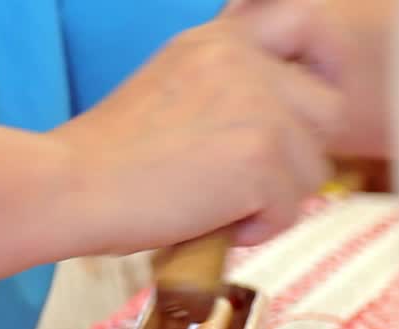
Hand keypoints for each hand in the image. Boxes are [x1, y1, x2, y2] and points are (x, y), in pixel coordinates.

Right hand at [54, 0, 346, 253]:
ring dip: (276, 198)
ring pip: (314, 168)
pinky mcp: (260, 158)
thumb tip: (281, 115)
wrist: (71, 185)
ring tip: (218, 203)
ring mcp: (258, 107)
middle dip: (299, 154)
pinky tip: (213, 221)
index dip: (319, 72)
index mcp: (222, 39)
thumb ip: (227, 82)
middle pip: (327, 111)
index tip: (305, 107)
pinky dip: (258, 229)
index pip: (308, 29)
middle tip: (252, 180)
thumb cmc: (111, 156)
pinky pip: (291, 208)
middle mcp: (246, 61)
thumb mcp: (174, 85)